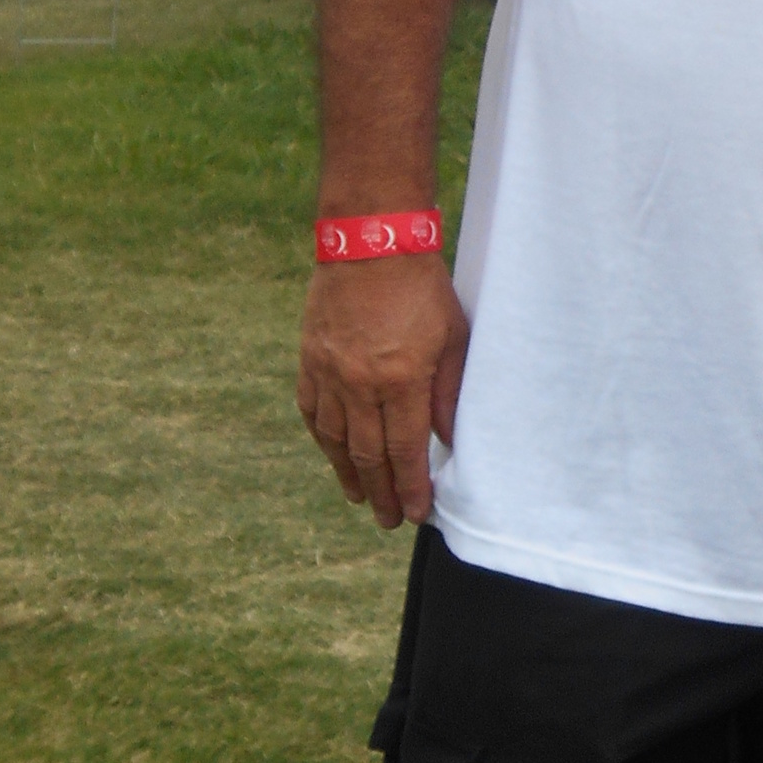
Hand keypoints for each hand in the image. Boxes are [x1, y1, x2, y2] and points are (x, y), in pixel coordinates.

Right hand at [298, 254, 469, 531]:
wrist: (371, 242)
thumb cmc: (421, 286)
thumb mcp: (453, 336)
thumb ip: (449, 391)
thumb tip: (448, 439)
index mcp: (400, 380)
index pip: (406, 451)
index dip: (412, 487)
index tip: (418, 513)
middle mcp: (360, 385)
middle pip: (369, 456)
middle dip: (382, 493)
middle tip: (391, 520)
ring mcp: (329, 375)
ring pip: (337, 441)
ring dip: (350, 475)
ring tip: (362, 499)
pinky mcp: (310, 361)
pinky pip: (313, 414)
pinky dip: (324, 441)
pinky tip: (335, 455)